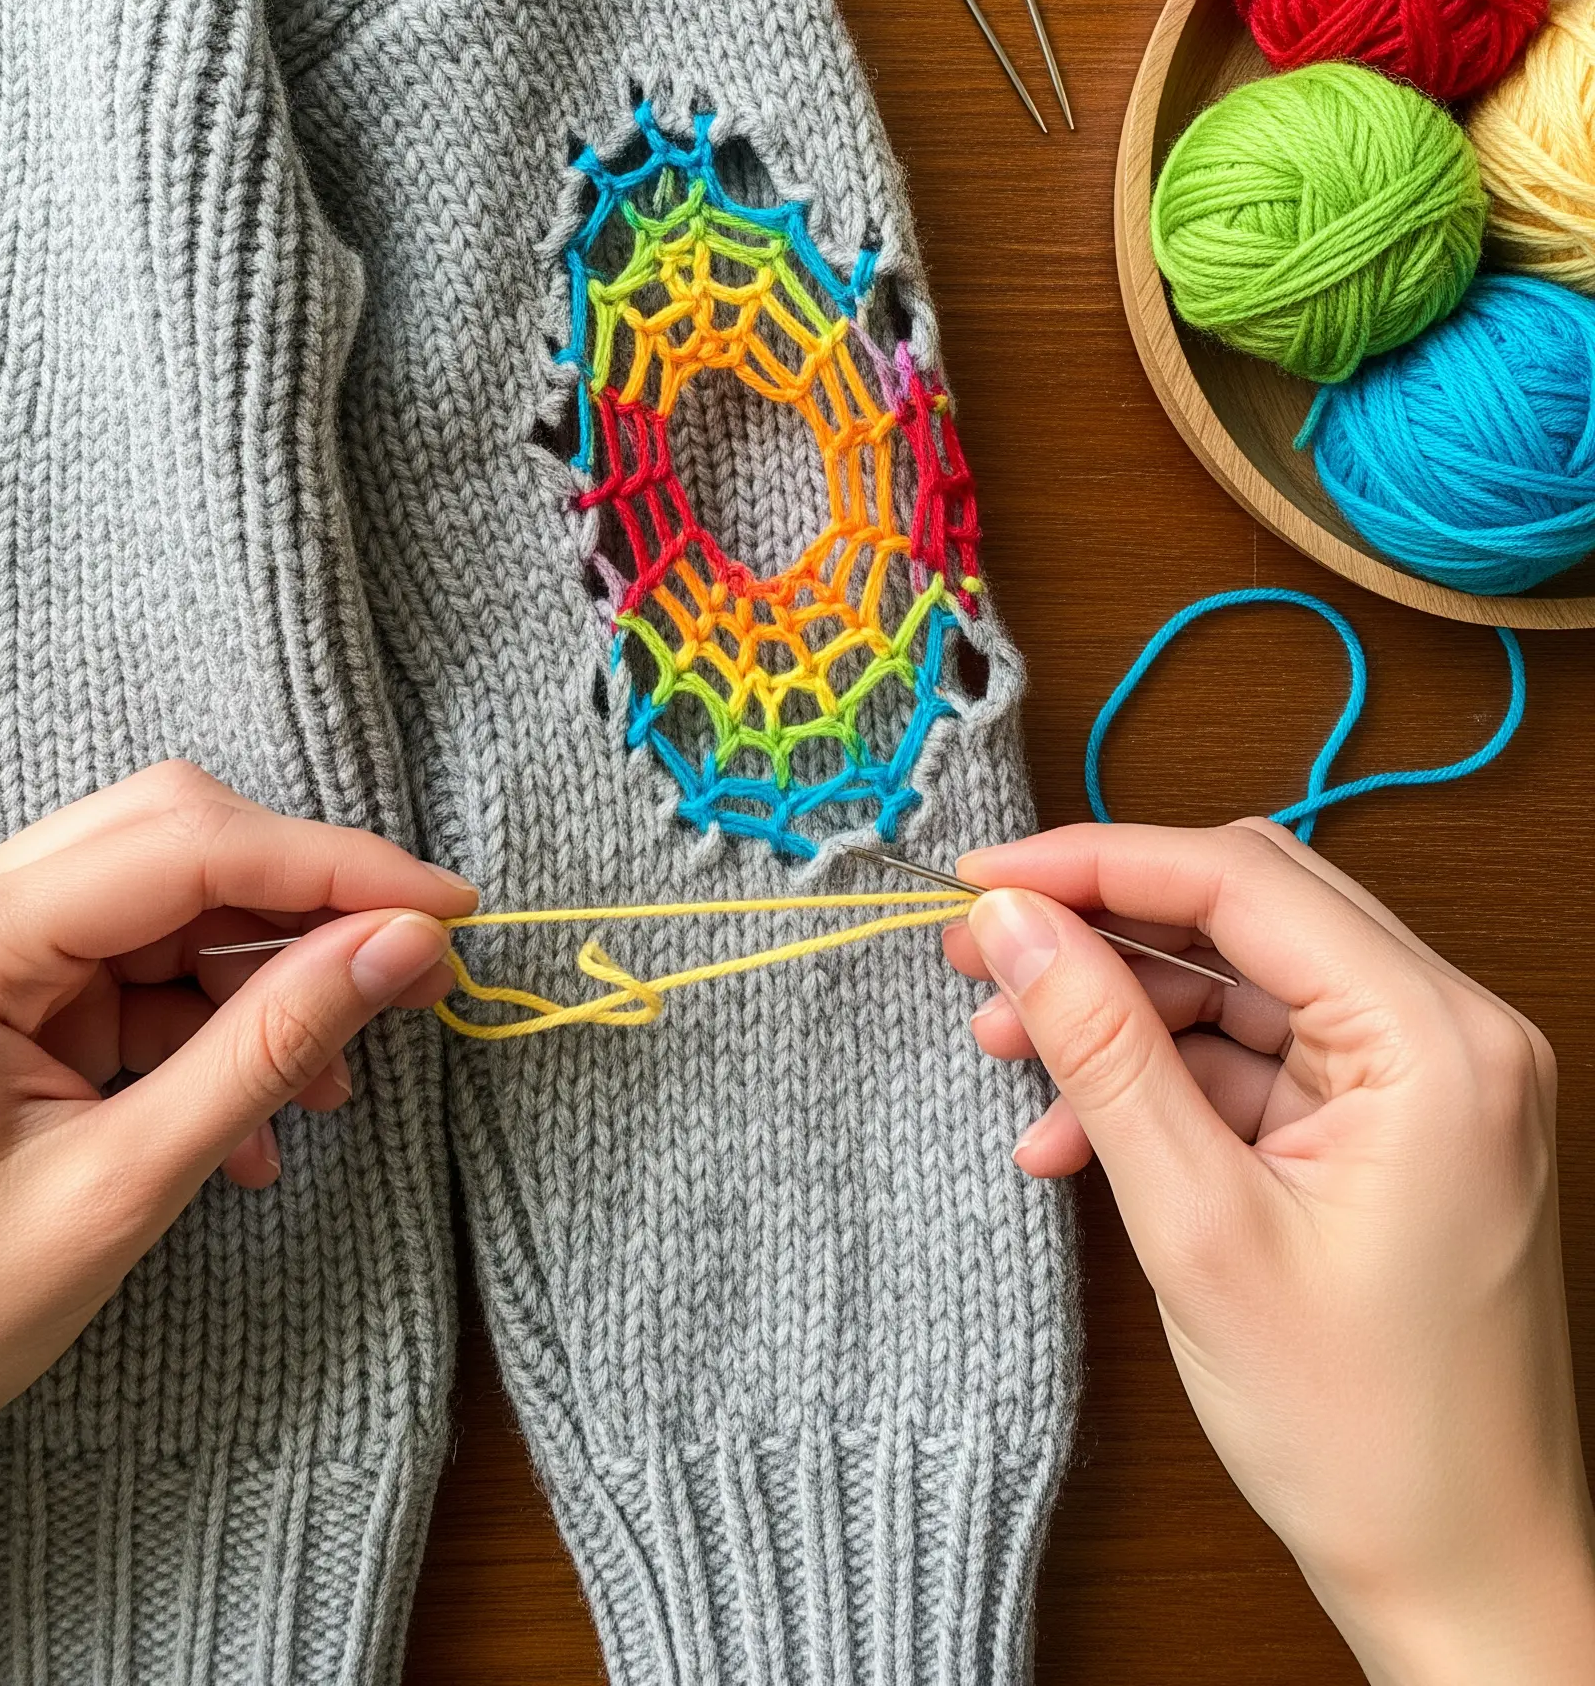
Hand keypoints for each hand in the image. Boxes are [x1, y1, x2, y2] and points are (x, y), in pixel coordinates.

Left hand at [0, 760, 474, 1571]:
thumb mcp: (121, 1187)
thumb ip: (265, 1052)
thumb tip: (397, 949)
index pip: (185, 845)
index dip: (334, 866)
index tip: (449, 908)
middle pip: (176, 840)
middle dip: (307, 904)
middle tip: (416, 972)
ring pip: (166, 899)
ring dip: (265, 977)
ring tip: (334, 1081)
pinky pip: (135, 966)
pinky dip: (212, 1026)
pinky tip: (261, 1119)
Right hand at [945, 817, 1594, 1685]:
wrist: (1464, 1582)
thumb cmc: (1367, 1436)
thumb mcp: (1199, 1229)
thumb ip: (1103, 1051)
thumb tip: (1015, 921)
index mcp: (1437, 1040)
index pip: (1241, 880)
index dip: (1094, 862)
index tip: (980, 876)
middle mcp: (1454, 1034)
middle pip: (1248, 908)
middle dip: (1103, 924)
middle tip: (982, 953)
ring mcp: (1434, 1081)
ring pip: (1247, 979)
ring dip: (1125, 1007)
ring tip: (1009, 1051)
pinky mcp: (1404, 1129)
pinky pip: (1266, 1056)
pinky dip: (1167, 1078)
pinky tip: (1075, 1134)